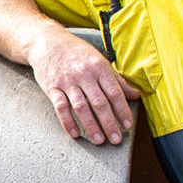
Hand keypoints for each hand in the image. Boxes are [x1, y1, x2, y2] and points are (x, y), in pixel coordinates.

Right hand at [26, 35, 141, 145]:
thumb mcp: (99, 61)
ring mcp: (67, 81)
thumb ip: (117, 80)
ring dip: (91, 125)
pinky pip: (60, 107)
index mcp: (99, 67)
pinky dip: (68, 122)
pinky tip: (75, 134)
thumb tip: (135, 94)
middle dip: (109, 123)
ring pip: (81, 107)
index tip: (128, 125)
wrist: (47, 42)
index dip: (122, 110)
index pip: (114, 92)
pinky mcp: (52, 87)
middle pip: (99, 102)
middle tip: (116, 139)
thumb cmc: (77, 53)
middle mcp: (84, 74)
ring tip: (99, 140)